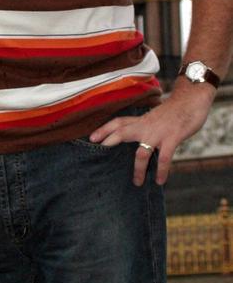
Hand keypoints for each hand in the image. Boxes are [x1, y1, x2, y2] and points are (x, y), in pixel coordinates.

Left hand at [89, 82, 214, 185]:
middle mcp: (146, 125)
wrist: (192, 99)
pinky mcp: (172, 138)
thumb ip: (145, 126)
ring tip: (136, 183)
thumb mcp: (155, 116)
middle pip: (122, 132)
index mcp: (141, 120)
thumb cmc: (174, 110)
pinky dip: (161, 170)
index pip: (119, 122)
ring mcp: (158, 132)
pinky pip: (164, 157)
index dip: (104, 129)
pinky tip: (159, 180)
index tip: (91, 137)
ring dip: (138, 169)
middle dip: (110, 140)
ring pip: (141, 152)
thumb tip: (137, 138)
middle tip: (99, 153)